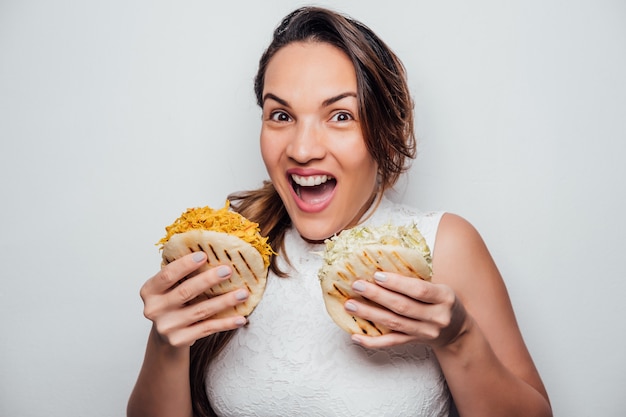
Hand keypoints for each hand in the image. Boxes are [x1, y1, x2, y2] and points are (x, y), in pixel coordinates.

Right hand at [139, 252, 248, 346]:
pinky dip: (225, 323)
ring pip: (200, 311)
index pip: (167, 275)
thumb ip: (182, 273)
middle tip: (228, 270)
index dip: (185, 264)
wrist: (166, 337)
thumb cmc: (173, 304)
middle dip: (208, 280)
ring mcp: (167, 326)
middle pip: (185, 291)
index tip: (204, 255)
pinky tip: (240, 318)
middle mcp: (154, 309)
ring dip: (224, 301)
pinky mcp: (179, 340)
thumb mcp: (169, 288)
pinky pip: (207, 329)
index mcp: (149, 291)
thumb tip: (213, 252)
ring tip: (243, 293)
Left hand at [344, 271, 468, 348]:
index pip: (419, 290)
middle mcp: (436, 316)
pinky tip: (356, 336)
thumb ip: (419, 278)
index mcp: (444, 297)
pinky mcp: (415, 342)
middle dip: (377, 296)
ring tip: (350, 305)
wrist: (456, 331)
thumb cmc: (442, 301)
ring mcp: (425, 332)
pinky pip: (392, 343)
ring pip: (394, 323)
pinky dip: (373, 341)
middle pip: (402, 306)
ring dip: (370, 314)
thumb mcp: (440, 287)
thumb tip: (385, 260)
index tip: (377, 275)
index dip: (398, 283)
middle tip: (357, 286)